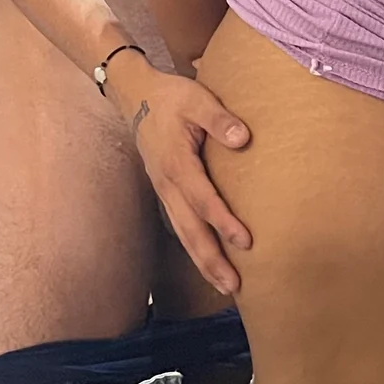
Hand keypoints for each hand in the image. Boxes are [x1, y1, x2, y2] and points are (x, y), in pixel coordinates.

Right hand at [107, 55, 251, 295]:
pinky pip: (182, 228)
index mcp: (177, 163)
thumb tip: (242, 138)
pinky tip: (212, 265)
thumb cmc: (172, 97)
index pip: (203, 199)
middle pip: (190, 230)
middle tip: (234, 286)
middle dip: (211, 260)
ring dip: (204, 262)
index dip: (224, 221)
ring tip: (227, 288)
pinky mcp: (167, 194)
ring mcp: (164, 192)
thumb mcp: (196, 99)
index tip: (246, 241)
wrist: (137, 96)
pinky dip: (196, 249)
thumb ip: (219, 118)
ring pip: (184, 234)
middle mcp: (168, 185)